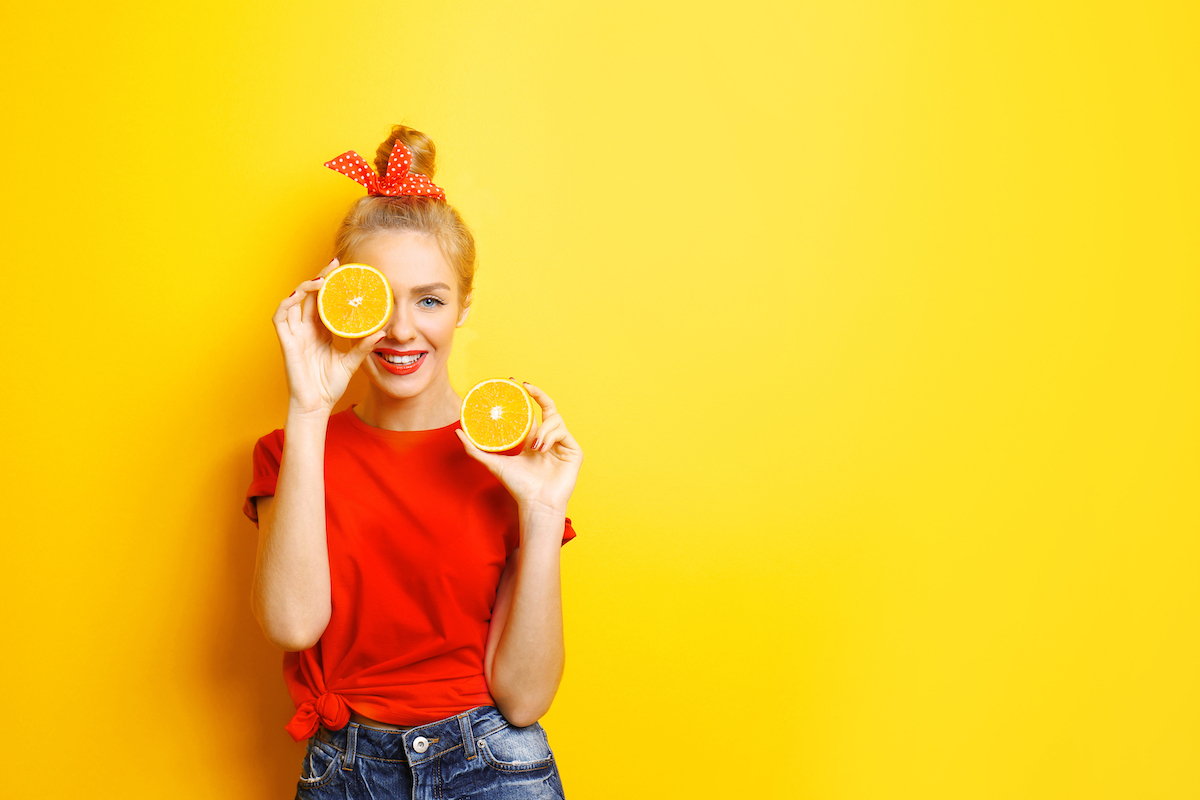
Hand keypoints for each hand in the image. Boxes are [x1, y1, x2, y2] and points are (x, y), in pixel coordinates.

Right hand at [272, 258, 388, 415]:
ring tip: (321, 278)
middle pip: (309, 296)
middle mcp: (305, 329)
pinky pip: (280, 317)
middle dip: (320, 278)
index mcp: (320, 331)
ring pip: (293, 301)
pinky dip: (287, 303)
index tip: (345, 271)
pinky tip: (299, 295)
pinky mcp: (286, 342)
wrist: (316, 405)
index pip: (323, 300)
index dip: (330, 285)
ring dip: (305, 286)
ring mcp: (294, 334)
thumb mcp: (351, 362)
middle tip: (335, 265)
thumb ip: (363, 346)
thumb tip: (382, 332)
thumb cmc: (329, 385)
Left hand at [455, 383, 583, 515]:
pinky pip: (563, 432)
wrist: (535, 502)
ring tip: (534, 444)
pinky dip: (551, 437)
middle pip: (549, 407)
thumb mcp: (493, 463)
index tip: (515, 383)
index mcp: (534, 438)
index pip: (533, 411)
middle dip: (539, 394)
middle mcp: (549, 438)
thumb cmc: (518, 486)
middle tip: (526, 387)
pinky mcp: (574, 451)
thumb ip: (474, 449)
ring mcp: (563, 444)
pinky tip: (541, 449)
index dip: (526, 396)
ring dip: (543, 428)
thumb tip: (457, 432)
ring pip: (556, 419)